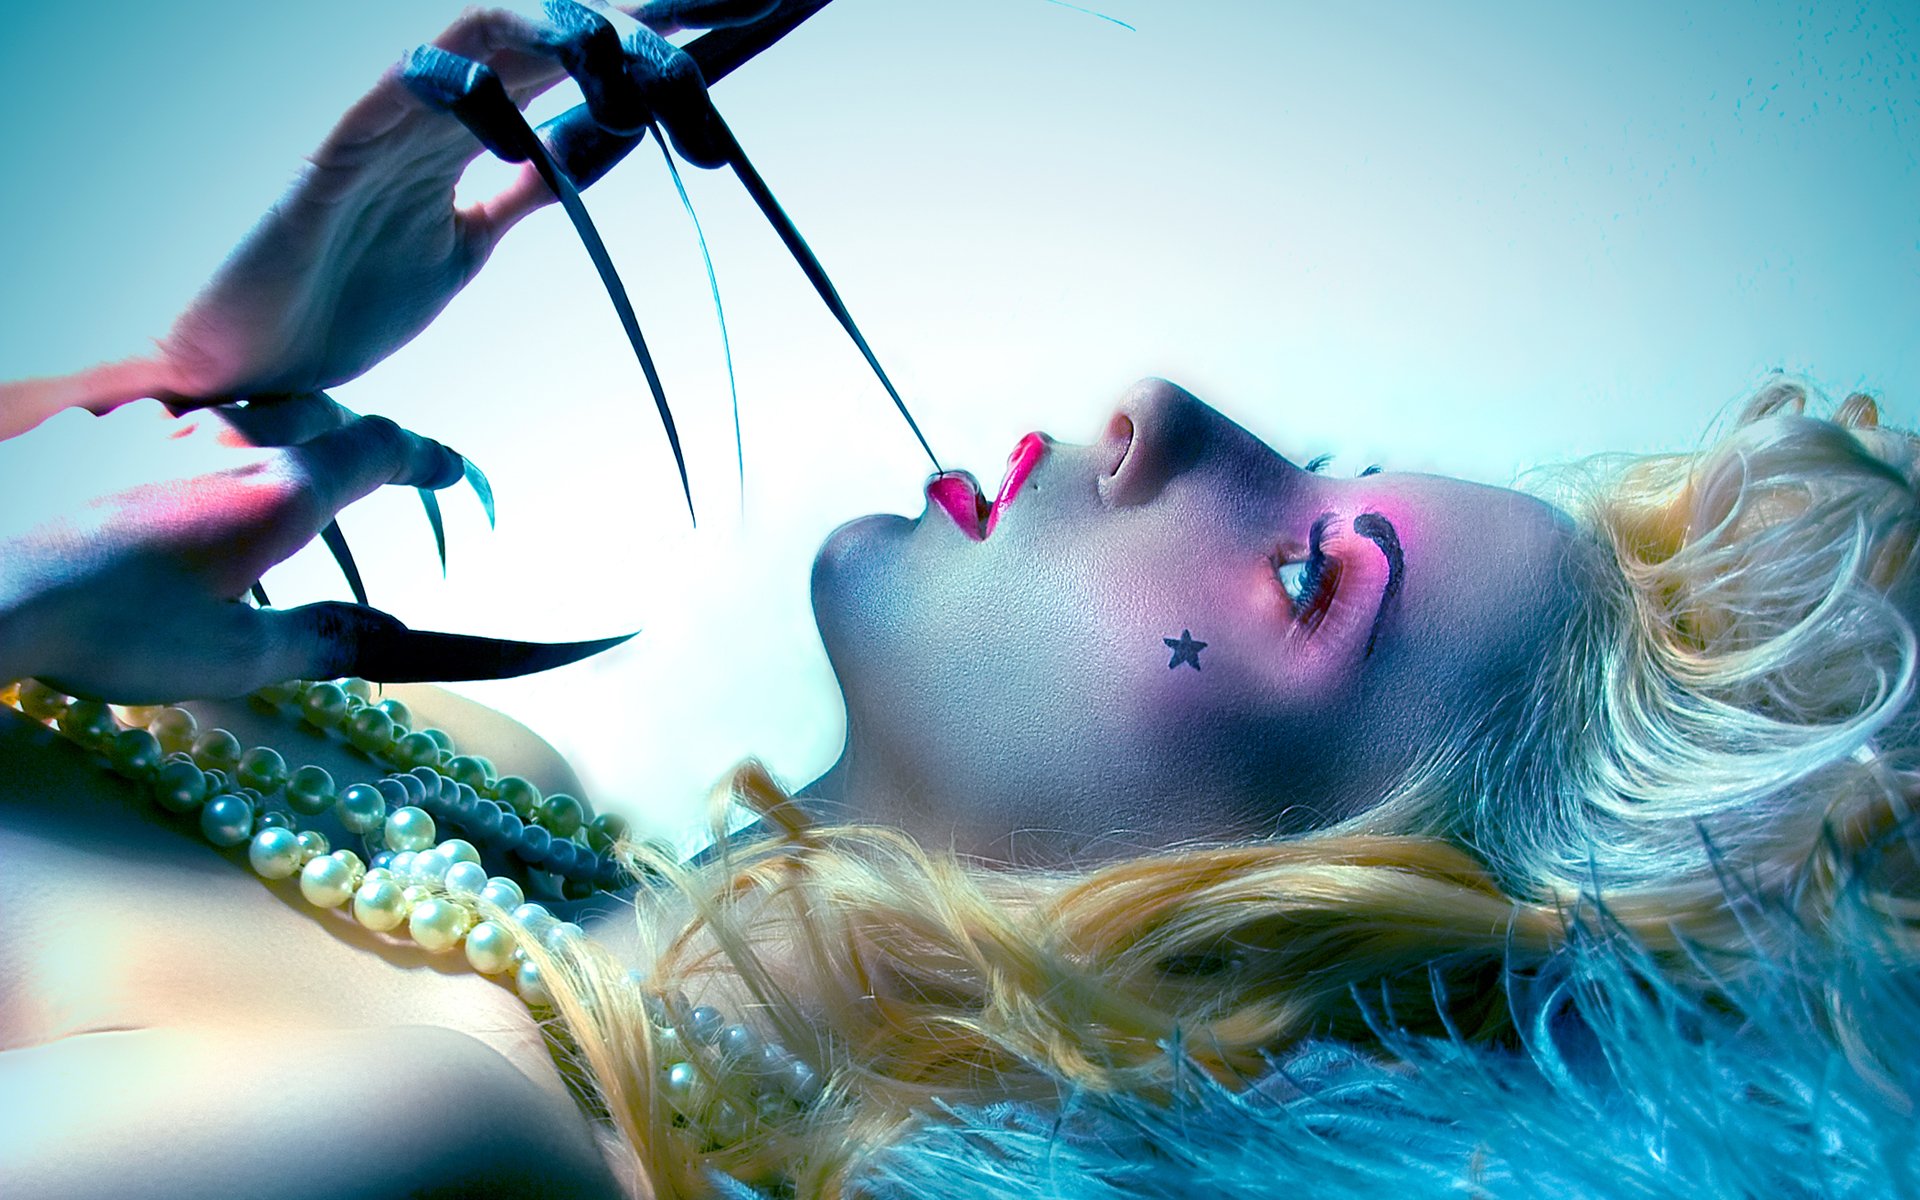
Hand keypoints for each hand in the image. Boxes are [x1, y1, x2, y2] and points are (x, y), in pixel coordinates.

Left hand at [0, 396, 463, 701]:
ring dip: (262, 440)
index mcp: (280, 490)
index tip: (450, 469)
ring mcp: (151, 426)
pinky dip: (181, 450)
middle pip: (315, 412)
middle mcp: (226, 439)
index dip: (425, 458)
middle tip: (362, 470)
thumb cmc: (110, 628)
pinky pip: (156, 425)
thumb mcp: (235, 657)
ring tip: (252, 483)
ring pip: (234, 413)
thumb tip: (387, 638)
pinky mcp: (87, 431)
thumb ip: (321, 640)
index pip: (378, 450)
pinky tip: (153, 491)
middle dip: (350, 437)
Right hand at [153, 1, 779, 404]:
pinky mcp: (340, 147)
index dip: (672, 38)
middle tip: (749, 9)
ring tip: (648, 72)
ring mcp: (395, 116)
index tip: (760, 18)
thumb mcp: (475, 235)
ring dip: (577, 37)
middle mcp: (448, 101)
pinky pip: (405, 95)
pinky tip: (517, 127)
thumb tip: (609, 148)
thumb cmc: (349, 293)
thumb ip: (538, 184)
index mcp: (484, 122)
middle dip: (655, 18)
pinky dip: (465, 97)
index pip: (592, 61)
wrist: (255, 364)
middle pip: (563, 27)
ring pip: (495, 32)